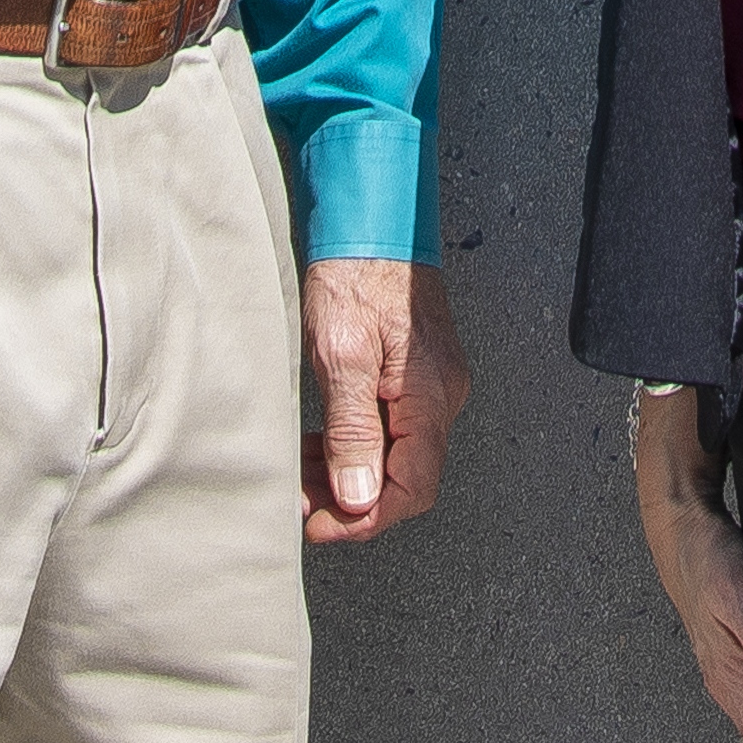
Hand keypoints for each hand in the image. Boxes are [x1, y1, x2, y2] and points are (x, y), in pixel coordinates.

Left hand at [299, 254, 469, 542]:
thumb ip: (351, 430)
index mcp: (430, 396)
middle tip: (301, 501)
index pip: (410, 489)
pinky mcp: (417, 374)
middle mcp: (442, 396)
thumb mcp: (342, 354)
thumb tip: (358, 498)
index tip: (318, 524)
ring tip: (302, 475)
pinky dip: (356, 447)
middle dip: (352, 500)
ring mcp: (432, 385)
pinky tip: (321, 444)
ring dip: (349, 475)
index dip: (364, 518)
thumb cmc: (356, 273)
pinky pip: (393, 430)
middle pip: (405, 479)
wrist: (372, 217)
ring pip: (396, 457)